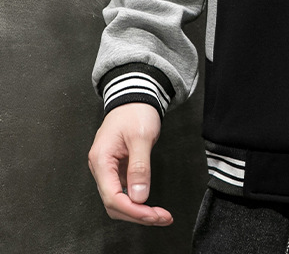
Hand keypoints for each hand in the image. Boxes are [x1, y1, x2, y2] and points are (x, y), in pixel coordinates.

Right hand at [87, 103, 172, 225]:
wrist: (135, 96)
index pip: (113, 197)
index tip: (154, 215)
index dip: (134, 210)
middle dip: (138, 215)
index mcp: (102, 160)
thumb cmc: (136, 111)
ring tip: (160, 215)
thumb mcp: (141, 137)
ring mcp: (108, 169)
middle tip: (162, 218)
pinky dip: (137, 200)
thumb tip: (139, 196)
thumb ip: (140, 167)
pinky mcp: (116, 168)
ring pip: (119, 200)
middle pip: (115, 203)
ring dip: (138, 210)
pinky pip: (123, 190)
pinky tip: (150, 204)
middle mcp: (101, 168)